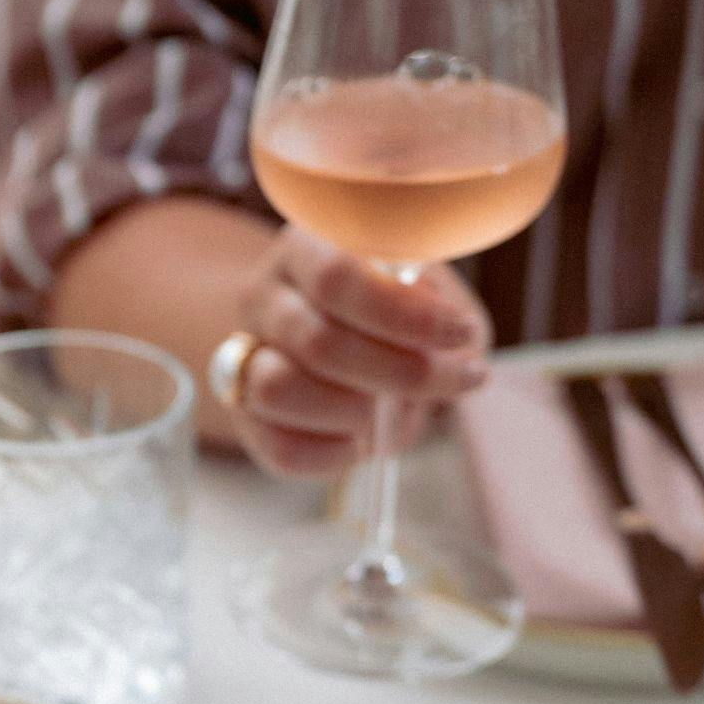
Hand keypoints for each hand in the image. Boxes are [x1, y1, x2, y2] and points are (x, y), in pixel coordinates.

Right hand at [225, 230, 490, 477]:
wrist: (334, 348)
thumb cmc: (388, 313)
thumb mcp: (421, 286)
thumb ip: (433, 298)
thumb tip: (442, 325)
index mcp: (303, 248)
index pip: (338, 277)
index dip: (405, 314)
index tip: (460, 334)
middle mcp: (262, 298)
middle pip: (317, 342)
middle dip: (400, 372)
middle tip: (455, 380)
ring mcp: (243, 359)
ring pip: (280, 392)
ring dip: (353, 414)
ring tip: (387, 415)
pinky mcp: (245, 418)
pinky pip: (282, 448)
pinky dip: (334, 455)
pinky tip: (360, 441)